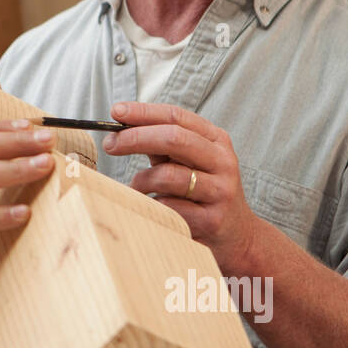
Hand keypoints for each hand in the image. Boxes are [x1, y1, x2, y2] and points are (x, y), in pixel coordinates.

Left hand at [103, 101, 255, 268]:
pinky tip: (151, 208)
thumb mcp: (188, 162)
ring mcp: (220, 191)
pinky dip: (152, 206)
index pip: (177, 116)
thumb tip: (119, 131)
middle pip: (174, 139)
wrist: (238, 236)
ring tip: (137, 187)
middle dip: (135, 138)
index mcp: (216, 140)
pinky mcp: (211, 220)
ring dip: (141, 181)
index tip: (115, 111)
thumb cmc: (201, 192)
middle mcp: (222, 161)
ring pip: (167, 176)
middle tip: (110, 144)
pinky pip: (168, 208)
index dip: (143, 112)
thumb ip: (161, 146)